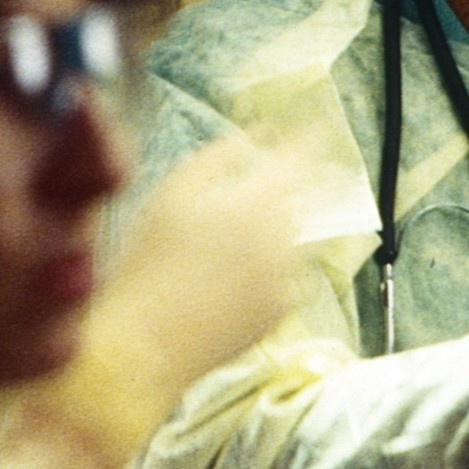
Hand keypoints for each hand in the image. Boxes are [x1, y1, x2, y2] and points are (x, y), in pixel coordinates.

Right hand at [98, 135, 318, 406]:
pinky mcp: (283, 311)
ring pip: (300, 238)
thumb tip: (251, 137)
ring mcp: (289, 278)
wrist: (146, 344)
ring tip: (230, 241)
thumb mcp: (170, 195)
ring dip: (281, 228)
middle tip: (260, 187)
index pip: (302, 157)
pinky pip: (289, 276)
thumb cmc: (148, 265)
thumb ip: (216, 157)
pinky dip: (273, 268)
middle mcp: (284, 238)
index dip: (312, 137)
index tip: (321, 125)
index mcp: (257, 201)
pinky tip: (231, 277)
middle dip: (292, 184)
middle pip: (306, 197)